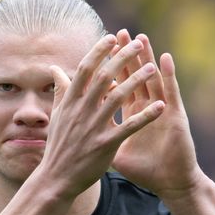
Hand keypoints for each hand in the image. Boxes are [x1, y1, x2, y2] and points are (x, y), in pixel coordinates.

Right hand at [37, 34, 164, 197]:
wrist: (57, 176)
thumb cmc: (59, 144)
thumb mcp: (57, 115)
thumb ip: (60, 90)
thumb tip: (54, 68)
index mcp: (70, 101)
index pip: (85, 69)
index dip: (99, 51)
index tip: (112, 38)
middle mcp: (81, 110)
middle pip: (103, 77)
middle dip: (122, 58)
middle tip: (138, 45)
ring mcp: (93, 127)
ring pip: (118, 97)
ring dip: (136, 80)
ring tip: (152, 68)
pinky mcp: (105, 144)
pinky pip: (129, 126)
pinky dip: (145, 115)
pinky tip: (160, 105)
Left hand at [111, 29, 203, 198]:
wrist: (166, 182)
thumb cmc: (143, 168)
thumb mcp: (113, 148)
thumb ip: (97, 134)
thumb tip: (76, 130)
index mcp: (129, 112)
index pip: (117, 85)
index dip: (108, 69)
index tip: (98, 53)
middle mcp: (145, 107)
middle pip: (134, 76)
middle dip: (126, 56)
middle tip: (120, 34)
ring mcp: (160, 110)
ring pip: (152, 78)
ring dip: (146, 58)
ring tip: (141, 38)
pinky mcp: (174, 118)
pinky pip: (170, 94)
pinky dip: (168, 75)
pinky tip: (164, 59)